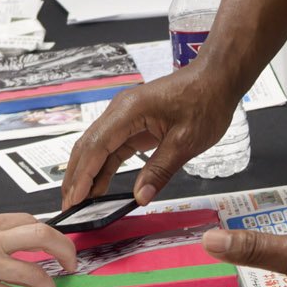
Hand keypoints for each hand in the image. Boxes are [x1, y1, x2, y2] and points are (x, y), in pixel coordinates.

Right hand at [58, 61, 242, 207]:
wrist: (216, 79)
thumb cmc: (206, 101)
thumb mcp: (186, 141)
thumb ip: (160, 170)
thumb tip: (140, 197)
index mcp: (129, 111)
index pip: (96, 146)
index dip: (83, 176)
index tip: (74, 200)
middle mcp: (120, 112)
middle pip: (88, 147)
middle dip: (76, 178)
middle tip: (70, 208)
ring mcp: (125, 117)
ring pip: (97, 149)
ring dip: (87, 175)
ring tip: (80, 203)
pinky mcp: (133, 124)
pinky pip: (112, 149)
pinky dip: (103, 169)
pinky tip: (98, 189)